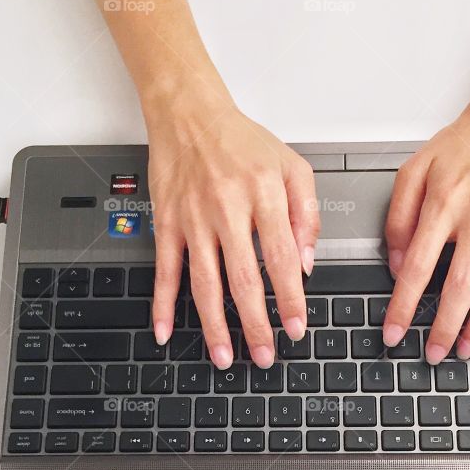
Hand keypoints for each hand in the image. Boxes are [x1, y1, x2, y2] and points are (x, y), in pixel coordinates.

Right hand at [145, 94, 318, 368]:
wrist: (188, 112)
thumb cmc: (242, 141)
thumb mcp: (292, 166)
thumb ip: (307, 214)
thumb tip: (306, 263)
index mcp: (264, 194)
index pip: (281, 258)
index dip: (290, 298)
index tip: (296, 327)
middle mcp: (227, 208)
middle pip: (243, 279)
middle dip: (255, 324)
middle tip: (265, 355)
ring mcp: (193, 219)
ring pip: (204, 283)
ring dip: (214, 325)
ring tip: (225, 356)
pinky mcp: (167, 223)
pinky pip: (165, 270)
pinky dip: (162, 303)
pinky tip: (165, 330)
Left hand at [382, 98, 469, 363]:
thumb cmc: (466, 143)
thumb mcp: (416, 169)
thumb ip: (398, 216)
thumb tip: (395, 264)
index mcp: (445, 203)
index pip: (416, 268)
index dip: (403, 307)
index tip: (393, 334)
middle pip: (459, 286)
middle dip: (444, 328)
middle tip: (433, 354)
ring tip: (466, 350)